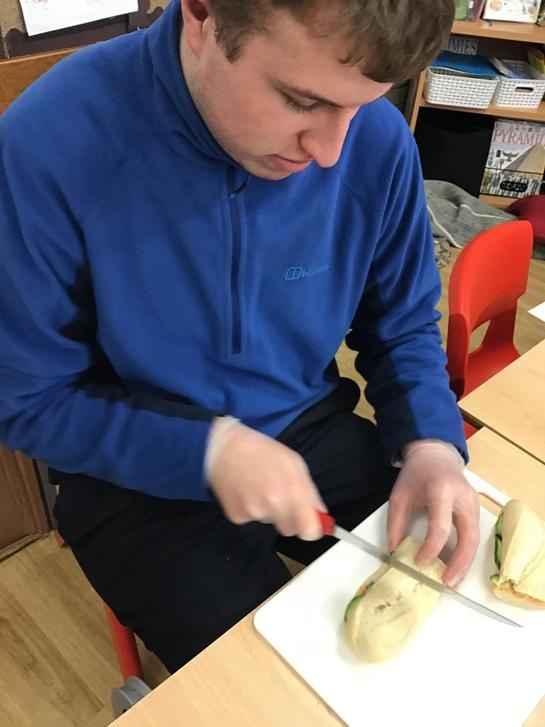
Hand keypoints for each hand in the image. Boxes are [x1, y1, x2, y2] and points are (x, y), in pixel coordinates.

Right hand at [205, 417, 324, 539]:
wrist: (224, 447)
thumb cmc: (263, 451)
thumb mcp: (294, 463)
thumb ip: (309, 492)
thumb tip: (320, 516)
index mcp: (292, 492)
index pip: (309, 532)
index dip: (310, 528)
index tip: (308, 522)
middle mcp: (273, 507)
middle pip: (289, 530)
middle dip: (289, 517)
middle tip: (280, 496)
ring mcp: (253, 514)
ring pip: (269, 522)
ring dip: (268, 511)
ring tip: (259, 487)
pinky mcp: (236, 517)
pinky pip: (251, 520)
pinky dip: (250, 509)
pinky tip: (245, 491)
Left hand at [386, 440, 479, 587]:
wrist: (435, 455)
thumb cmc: (417, 474)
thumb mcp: (399, 496)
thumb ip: (395, 524)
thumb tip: (395, 551)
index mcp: (441, 490)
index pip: (441, 525)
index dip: (432, 547)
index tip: (420, 562)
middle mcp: (463, 497)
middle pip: (469, 536)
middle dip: (459, 563)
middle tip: (447, 583)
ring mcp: (473, 504)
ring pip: (475, 540)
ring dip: (465, 564)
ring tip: (452, 581)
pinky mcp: (476, 510)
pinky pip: (473, 536)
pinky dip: (465, 554)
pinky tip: (455, 568)